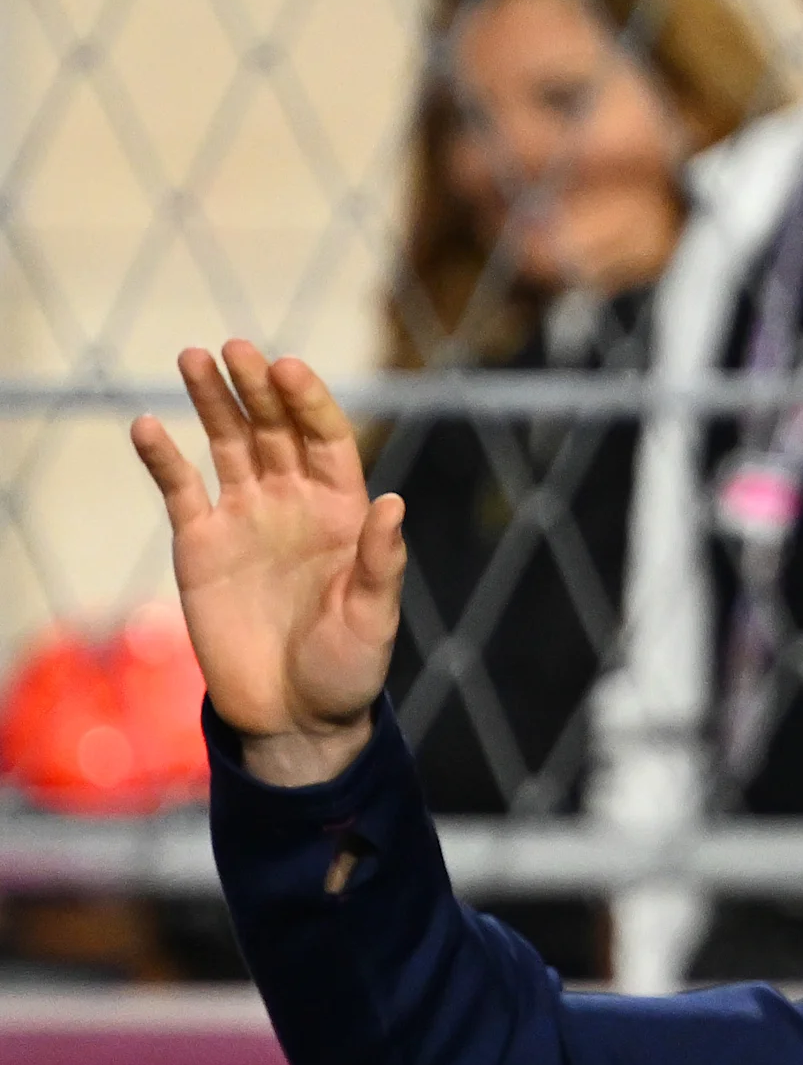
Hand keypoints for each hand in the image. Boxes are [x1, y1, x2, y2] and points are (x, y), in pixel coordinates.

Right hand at [129, 342, 405, 786]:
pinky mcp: (200, 545)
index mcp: (342, 511)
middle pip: (274, 430)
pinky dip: (163, 458)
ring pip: (227, 444)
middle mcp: (293, 503)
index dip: (307, 402)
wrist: (294, 716)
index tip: (287, 369)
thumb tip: (393, 502)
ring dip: (213, 401)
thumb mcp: (374, 618)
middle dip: (257, 388)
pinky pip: (180, 490)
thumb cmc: (348, 668)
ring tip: (194, 357)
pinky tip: (147, 425)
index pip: (325, 439)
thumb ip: (380, 561)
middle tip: (237, 348)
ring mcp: (245, 519)